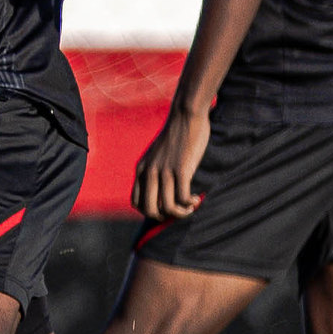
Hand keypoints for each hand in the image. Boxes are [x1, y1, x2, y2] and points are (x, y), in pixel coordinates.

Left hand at [132, 106, 209, 222]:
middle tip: (178, 211)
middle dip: (164, 217)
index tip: (165, 208)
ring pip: (168, 208)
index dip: (150, 212)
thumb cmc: (175, 137)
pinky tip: (196, 198)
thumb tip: (162, 195)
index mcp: (141, 169)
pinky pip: (183, 198)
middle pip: (149, 210)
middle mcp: (149, 172)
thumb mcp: (157, 155)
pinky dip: (190, 204)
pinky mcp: (181, 169)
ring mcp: (164, 171)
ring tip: (191, 206)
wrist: (185, 116)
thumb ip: (155, 171)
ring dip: (182, 213)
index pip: (136, 203)